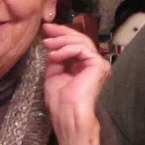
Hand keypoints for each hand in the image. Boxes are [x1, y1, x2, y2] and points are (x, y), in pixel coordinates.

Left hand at [41, 22, 108, 144]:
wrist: (68, 115)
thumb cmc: (61, 102)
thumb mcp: (54, 74)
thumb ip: (56, 59)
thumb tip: (52, 45)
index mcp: (84, 67)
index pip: (75, 45)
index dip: (61, 35)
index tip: (46, 30)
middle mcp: (93, 64)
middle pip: (80, 39)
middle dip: (61, 32)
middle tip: (46, 29)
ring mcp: (98, 64)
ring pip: (81, 41)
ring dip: (61, 41)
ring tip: (47, 44)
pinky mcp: (99, 65)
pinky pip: (81, 49)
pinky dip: (65, 49)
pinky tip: (54, 55)